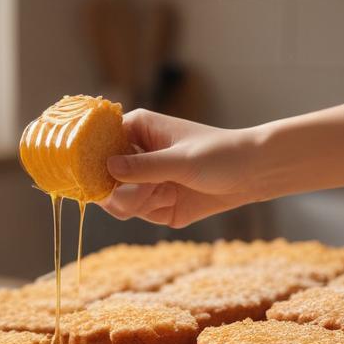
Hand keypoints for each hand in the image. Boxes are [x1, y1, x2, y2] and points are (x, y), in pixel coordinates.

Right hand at [101, 110, 261, 227]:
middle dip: (122, 192)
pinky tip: (174, 201)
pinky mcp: (154, 203)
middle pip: (103, 179)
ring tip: (167, 193)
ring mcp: (143, 180)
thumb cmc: (220, 155)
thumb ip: (143, 167)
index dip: (92, 162)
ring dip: (141, 203)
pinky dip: (154, 212)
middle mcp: (135, 154)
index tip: (96, 178)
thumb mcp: (181, 161)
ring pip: (118, 201)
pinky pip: (138, 213)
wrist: (252, 175)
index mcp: (136, 130)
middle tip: (149, 191)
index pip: (97, 143)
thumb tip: (107, 167)